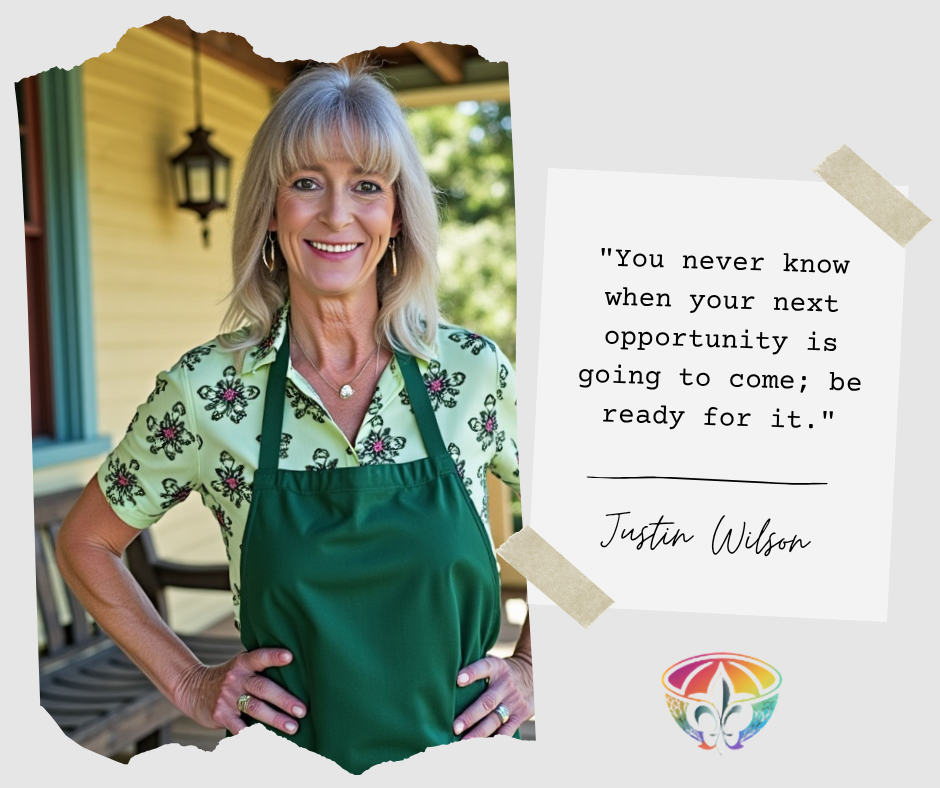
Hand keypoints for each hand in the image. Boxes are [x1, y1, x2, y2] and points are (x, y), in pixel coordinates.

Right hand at [175, 648, 305, 735]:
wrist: (193, 689)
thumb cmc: (229, 677)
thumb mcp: (241, 666)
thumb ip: (261, 668)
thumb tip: (297, 672)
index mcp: (243, 664)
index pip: (259, 657)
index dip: (273, 656)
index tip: (290, 657)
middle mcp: (236, 679)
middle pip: (263, 688)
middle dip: (284, 699)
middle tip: (302, 710)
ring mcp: (228, 698)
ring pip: (255, 708)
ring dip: (275, 719)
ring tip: (293, 727)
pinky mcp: (221, 715)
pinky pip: (238, 727)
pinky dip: (252, 734)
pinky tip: (266, 740)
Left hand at [452, 653, 533, 738]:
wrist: (534, 674)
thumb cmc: (502, 671)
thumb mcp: (494, 663)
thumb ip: (477, 668)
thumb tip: (445, 671)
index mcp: (497, 668)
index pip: (484, 668)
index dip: (472, 673)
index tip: (458, 680)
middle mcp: (505, 685)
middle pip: (487, 702)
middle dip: (470, 716)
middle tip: (455, 727)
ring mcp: (513, 702)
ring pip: (494, 719)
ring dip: (478, 733)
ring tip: (464, 742)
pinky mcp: (520, 715)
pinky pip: (508, 731)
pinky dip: (496, 740)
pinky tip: (482, 747)